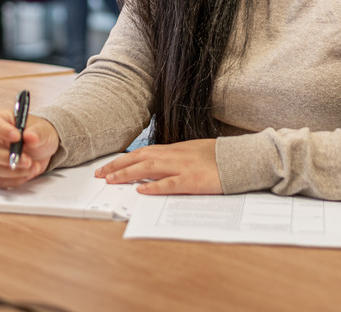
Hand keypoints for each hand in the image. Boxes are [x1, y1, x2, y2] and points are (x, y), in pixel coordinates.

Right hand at [0, 110, 59, 188]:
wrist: (42, 149)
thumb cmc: (37, 134)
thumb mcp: (43, 129)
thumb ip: (37, 133)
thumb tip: (30, 137)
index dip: (0, 129)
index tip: (17, 137)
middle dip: (8, 157)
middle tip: (28, 160)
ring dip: (14, 171)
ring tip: (33, 167)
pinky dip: (16, 179)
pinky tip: (28, 173)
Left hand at [95, 140, 221, 194]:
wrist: (240, 158)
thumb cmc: (218, 157)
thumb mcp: (192, 152)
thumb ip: (174, 158)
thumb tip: (156, 165)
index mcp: (174, 149)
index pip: (142, 153)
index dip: (123, 159)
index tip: (107, 166)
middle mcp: (174, 156)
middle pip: (139, 158)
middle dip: (117, 165)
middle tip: (100, 174)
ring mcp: (183, 167)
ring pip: (149, 168)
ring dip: (128, 174)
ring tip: (111, 180)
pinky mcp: (193, 181)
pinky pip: (170, 184)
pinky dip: (154, 187)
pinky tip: (141, 190)